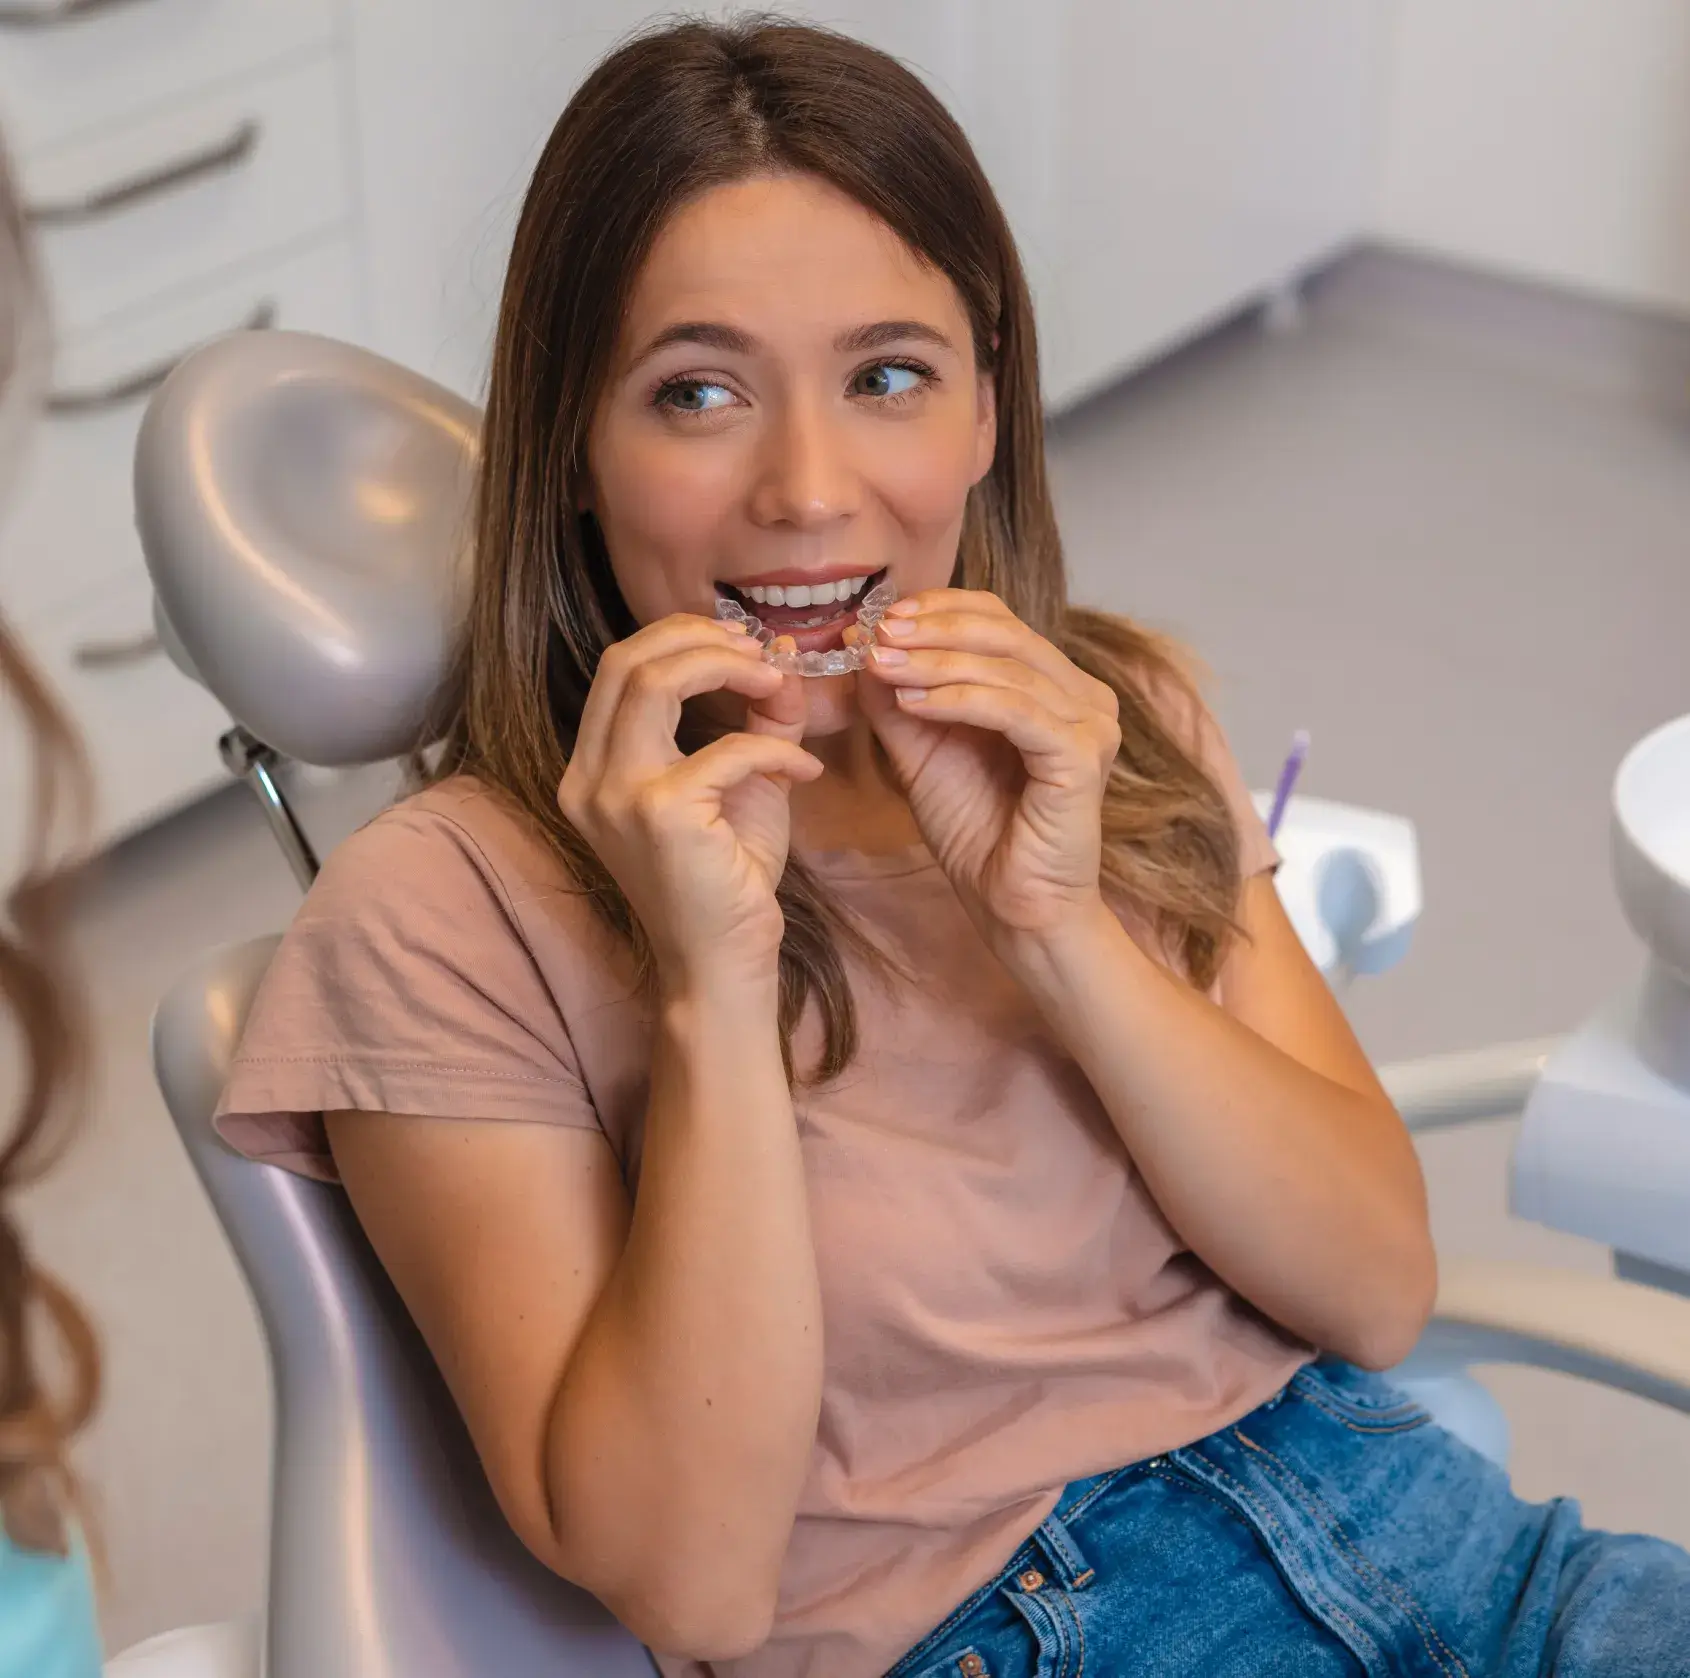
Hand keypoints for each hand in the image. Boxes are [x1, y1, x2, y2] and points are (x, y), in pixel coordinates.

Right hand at [559, 615, 818, 991]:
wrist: (722, 962)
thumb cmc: (726, 880)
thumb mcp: (741, 785)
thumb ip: (757, 721)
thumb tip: (782, 661)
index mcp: (593, 768)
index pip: (619, 668)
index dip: (681, 638)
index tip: (741, 644)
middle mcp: (589, 779)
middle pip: (627, 660)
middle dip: (700, 638)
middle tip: (759, 650)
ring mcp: (616, 796)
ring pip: (656, 682)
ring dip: (727, 667)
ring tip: (778, 681)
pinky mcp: (660, 815)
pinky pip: (729, 749)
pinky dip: (777, 749)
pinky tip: (806, 769)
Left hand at [856, 589, 1120, 947]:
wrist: (1012, 906)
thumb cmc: (978, 832)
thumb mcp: (923, 753)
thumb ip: (899, 701)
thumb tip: (866, 646)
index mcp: (1054, 686)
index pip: (1000, 619)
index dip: (941, 609)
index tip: (882, 618)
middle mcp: (1083, 697)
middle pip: (1007, 631)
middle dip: (934, 629)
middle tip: (879, 635)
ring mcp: (1091, 724)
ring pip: (1008, 667)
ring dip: (936, 662)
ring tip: (883, 666)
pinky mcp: (1083, 756)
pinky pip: (1016, 710)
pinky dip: (960, 699)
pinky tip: (914, 703)